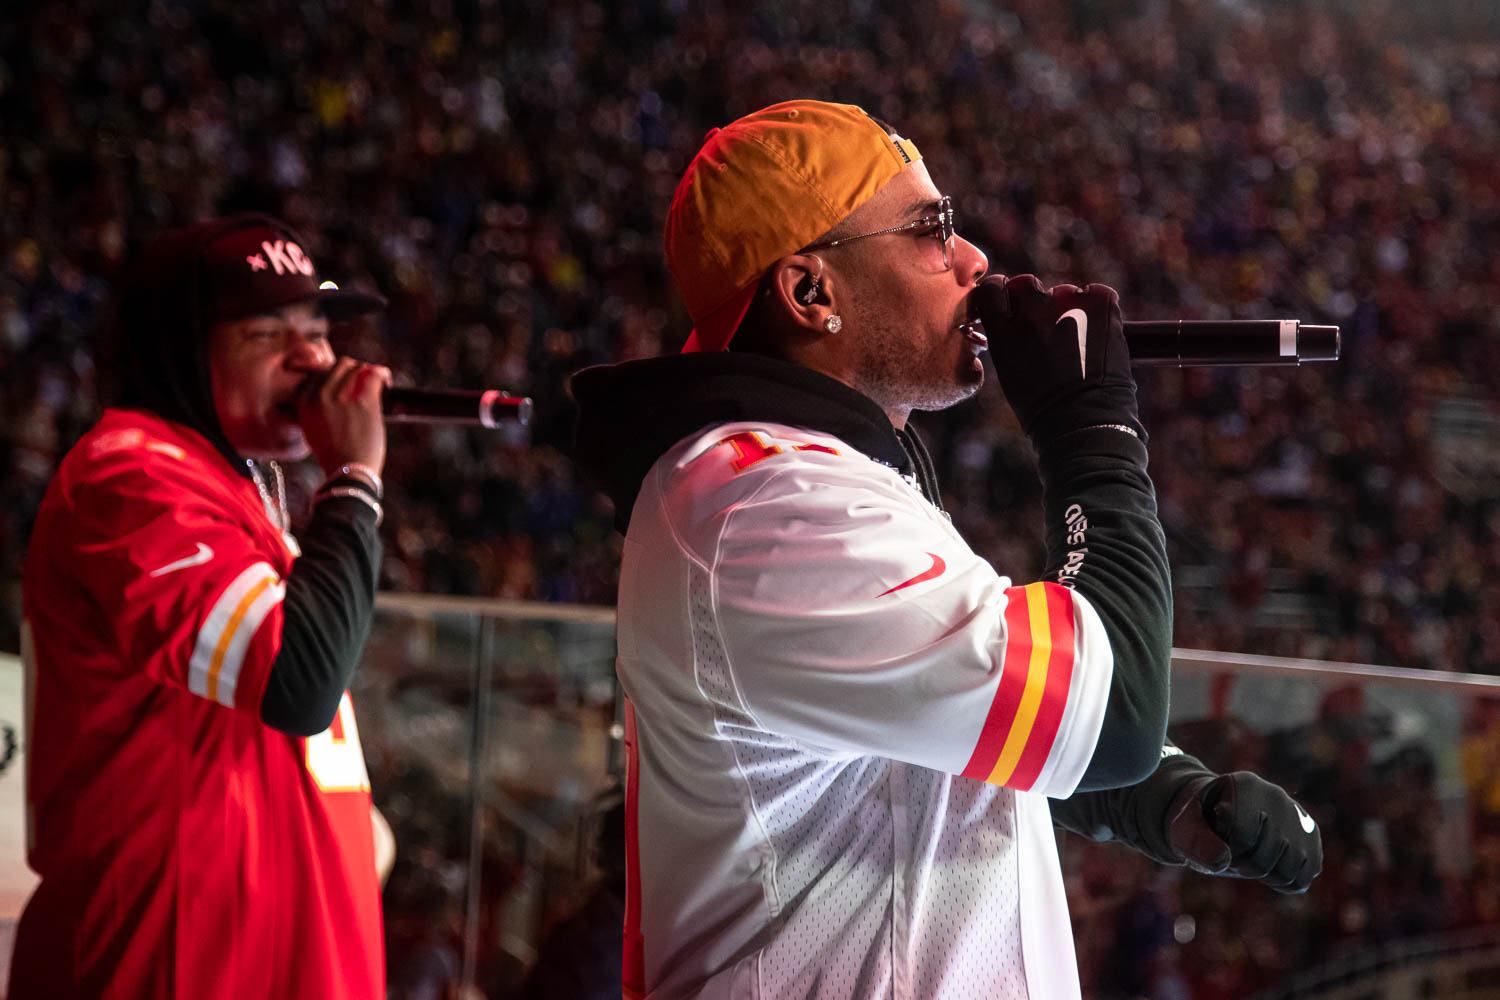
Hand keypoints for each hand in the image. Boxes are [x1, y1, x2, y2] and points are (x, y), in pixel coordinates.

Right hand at [297, 356, 391, 475]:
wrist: (348, 474)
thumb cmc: (335, 457)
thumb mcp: (313, 431)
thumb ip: (318, 409)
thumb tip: (334, 394)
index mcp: (304, 402)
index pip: (320, 373)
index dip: (336, 375)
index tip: (348, 383)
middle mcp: (320, 395)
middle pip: (338, 366)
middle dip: (353, 370)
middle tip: (364, 382)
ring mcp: (342, 397)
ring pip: (356, 368)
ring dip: (369, 372)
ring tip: (378, 381)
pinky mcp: (363, 401)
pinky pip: (374, 375)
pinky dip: (383, 374)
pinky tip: (387, 382)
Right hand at [969, 274, 1140, 443]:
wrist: (1085, 424)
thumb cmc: (1044, 409)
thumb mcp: (1009, 373)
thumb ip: (1007, 338)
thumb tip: (1012, 320)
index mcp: (1004, 333)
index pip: (991, 291)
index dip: (1000, 293)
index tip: (1008, 301)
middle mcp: (1031, 315)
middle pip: (1026, 284)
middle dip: (1034, 299)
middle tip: (1046, 323)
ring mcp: (1067, 307)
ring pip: (1064, 291)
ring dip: (1069, 308)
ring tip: (1078, 341)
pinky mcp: (1101, 305)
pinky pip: (1096, 293)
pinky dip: (1098, 308)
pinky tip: (1097, 333)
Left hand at [1166, 770, 1322, 892]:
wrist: (1215, 816)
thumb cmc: (1198, 822)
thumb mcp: (1183, 828)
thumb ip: (1195, 842)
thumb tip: (1223, 862)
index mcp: (1244, 785)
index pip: (1243, 836)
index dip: (1225, 851)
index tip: (1216, 839)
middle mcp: (1276, 796)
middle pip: (1267, 856)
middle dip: (1242, 865)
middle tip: (1230, 851)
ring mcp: (1297, 815)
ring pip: (1289, 869)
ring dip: (1263, 875)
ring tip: (1248, 856)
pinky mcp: (1310, 836)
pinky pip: (1305, 875)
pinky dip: (1284, 882)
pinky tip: (1267, 867)